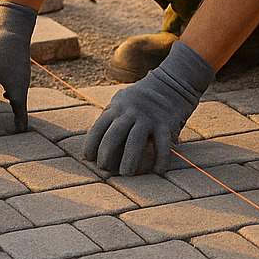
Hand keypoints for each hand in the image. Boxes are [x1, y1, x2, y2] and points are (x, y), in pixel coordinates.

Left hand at [85, 40, 213, 174]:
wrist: (170, 85)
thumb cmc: (140, 99)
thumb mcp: (121, 101)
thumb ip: (109, 118)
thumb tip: (94, 143)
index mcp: (116, 108)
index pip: (99, 127)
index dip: (91, 144)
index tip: (88, 159)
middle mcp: (130, 112)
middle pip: (114, 135)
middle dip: (106, 154)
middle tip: (105, 170)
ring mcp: (149, 118)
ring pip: (135, 140)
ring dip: (129, 158)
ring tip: (125, 174)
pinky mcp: (166, 123)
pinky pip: (163, 144)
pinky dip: (161, 159)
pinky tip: (158, 171)